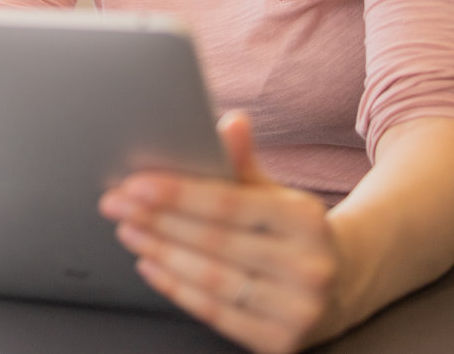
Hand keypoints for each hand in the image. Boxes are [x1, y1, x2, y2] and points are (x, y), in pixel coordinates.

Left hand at [98, 111, 339, 353]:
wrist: (337, 287)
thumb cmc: (290, 233)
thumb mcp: (275, 194)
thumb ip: (245, 163)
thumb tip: (231, 122)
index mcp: (306, 220)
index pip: (229, 204)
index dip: (178, 194)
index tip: (134, 183)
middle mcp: (308, 267)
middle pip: (214, 242)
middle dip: (157, 220)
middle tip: (116, 204)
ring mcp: (296, 309)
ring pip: (211, 280)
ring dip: (160, 253)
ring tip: (129, 230)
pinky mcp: (279, 344)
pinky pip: (214, 313)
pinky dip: (175, 288)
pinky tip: (150, 265)